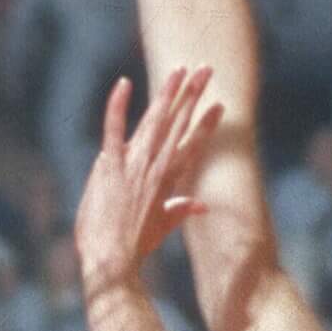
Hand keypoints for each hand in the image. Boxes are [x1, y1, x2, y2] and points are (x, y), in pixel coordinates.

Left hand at [75, 66, 221, 299]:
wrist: (113, 259)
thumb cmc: (133, 246)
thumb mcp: (161, 226)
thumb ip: (181, 211)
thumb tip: (201, 206)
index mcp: (168, 180)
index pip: (192, 145)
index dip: (206, 124)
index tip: (220, 105)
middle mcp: (156, 167)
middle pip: (178, 124)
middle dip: (193, 95)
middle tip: (206, 70)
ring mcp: (134, 164)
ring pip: (155, 120)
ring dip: (168, 93)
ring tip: (180, 71)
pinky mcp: (111, 164)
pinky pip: (114, 128)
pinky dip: (118, 105)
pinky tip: (124, 83)